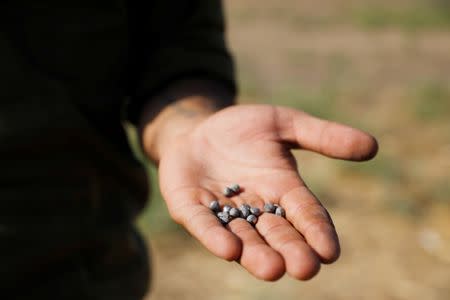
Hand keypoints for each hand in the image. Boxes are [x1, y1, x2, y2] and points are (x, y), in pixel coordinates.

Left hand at [156, 104, 377, 280]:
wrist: (197, 130)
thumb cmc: (243, 130)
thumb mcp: (284, 123)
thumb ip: (322, 135)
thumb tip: (373, 145)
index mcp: (282, 189)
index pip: (305, 213)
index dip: (317, 231)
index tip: (330, 251)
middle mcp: (256, 208)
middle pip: (277, 233)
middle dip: (290, 250)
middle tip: (305, 269)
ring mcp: (222, 211)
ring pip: (243, 237)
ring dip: (256, 254)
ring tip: (271, 269)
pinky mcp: (191, 208)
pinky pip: (204, 224)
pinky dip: (215, 237)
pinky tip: (228, 249)